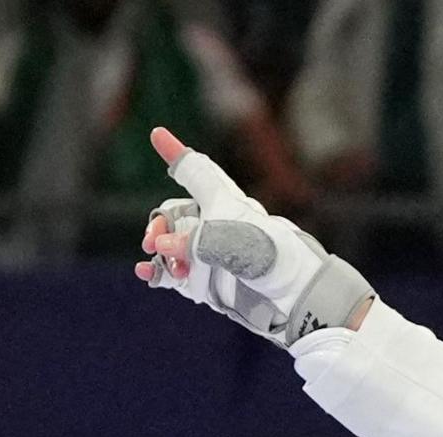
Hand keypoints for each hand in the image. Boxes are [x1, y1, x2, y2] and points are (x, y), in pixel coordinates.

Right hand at [138, 126, 376, 346]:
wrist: (296, 297)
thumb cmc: (276, 260)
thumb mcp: (240, 245)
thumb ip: (198, 242)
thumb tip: (163, 246)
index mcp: (224, 203)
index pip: (195, 171)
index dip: (175, 152)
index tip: (157, 133)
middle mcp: (213, 225)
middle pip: (173, 213)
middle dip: (159, 221)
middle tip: (153, 241)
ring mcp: (207, 253)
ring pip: (169, 243)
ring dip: (158, 249)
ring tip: (162, 263)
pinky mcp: (204, 280)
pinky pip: (172, 272)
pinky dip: (157, 271)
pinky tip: (146, 272)